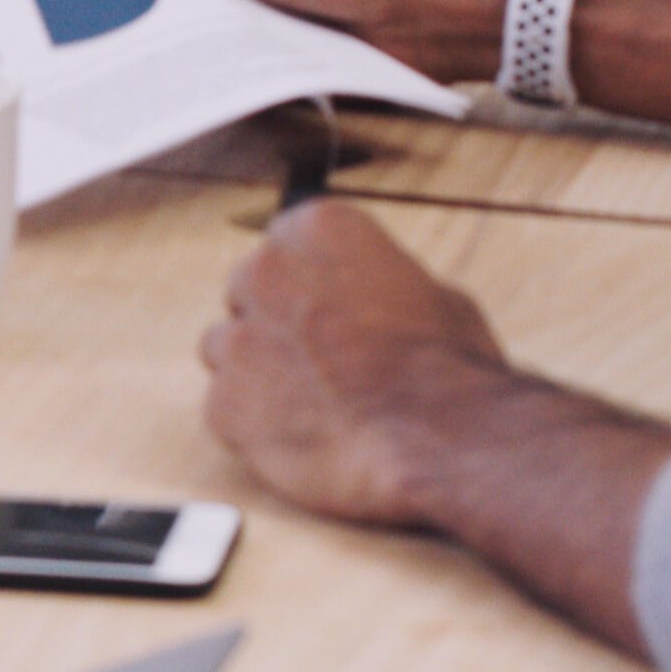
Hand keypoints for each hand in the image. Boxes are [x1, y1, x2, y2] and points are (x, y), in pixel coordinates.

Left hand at [197, 191, 515, 525]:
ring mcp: (237, 338)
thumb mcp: (437, 297)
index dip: (310, 278)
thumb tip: (372, 299)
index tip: (331, 305)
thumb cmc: (446, 369)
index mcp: (317, 229)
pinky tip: (304, 436)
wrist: (435, 442)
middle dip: (277, 319)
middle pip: (249, 289)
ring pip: (227, 347)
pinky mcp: (223, 403)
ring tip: (315, 403)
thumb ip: (379, 285)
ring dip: (259, 369)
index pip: (288, 238)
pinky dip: (255, 422)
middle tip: (323, 358)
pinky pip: (226, 406)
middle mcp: (264, 272)